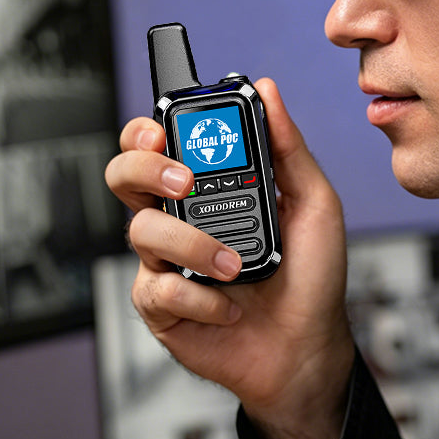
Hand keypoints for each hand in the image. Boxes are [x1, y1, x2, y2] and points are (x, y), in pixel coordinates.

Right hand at [105, 78, 354, 438]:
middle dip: (145, 168)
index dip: (148, 129)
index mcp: (207, 187)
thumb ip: (288, 147)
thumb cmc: (311, 277)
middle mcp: (179, 218)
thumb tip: (268, 90)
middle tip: (183, 182)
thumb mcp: (314, 203)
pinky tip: (229, 306)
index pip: (158, 143)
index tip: (166, 127)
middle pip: (124, 175)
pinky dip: (200, 298)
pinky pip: (158, 289)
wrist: (308, 348)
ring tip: (233, 265)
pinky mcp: (161, 306)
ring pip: (142, 232)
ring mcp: (165, 262)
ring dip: (192, 245)